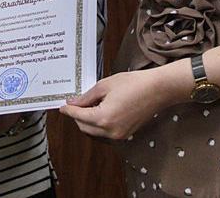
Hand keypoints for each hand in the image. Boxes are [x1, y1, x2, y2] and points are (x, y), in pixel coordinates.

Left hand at [59, 62, 191, 140]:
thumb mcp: (105, 85)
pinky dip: (98, 123)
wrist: (158, 89)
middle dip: (77, 115)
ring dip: (87, 120)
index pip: (78, 116)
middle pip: (84, 127)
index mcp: (103, 118)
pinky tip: (100, 109)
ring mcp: (118, 135)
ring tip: (89, 103)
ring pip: (93, 132)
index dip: (68, 110)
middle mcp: (109, 131)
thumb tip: (73, 102)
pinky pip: (104, 132)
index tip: (61, 106)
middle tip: (75, 101)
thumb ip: (87, 97)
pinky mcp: (125, 134)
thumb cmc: (133, 83)